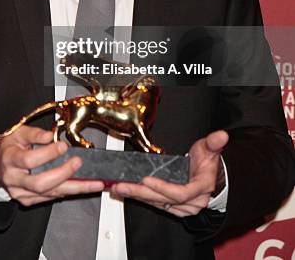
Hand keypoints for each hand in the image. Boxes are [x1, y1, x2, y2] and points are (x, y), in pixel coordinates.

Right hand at [0, 125, 103, 205]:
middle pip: (40, 183)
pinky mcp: (28, 201)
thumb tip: (50, 136)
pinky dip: (67, 192)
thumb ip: (34, 133)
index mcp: (10, 160)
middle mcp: (14, 180)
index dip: (47, 154)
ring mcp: (21, 193)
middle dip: (63, 174)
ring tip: (93, 183)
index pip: (29, 161)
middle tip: (78, 163)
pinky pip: (51, 198)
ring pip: (49, 194)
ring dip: (74, 188)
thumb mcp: (17, 133)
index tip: (63, 146)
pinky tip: (81, 187)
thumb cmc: (8, 148)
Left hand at [111, 130, 227, 216]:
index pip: (181, 192)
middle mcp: (192, 201)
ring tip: (120, 188)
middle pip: (164, 200)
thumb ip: (214, 142)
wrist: (210, 174)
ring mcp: (182, 207)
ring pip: (157, 203)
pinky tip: (129, 192)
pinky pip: (156, 203)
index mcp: (201, 187)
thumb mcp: (210, 148)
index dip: (163, 187)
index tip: (147, 179)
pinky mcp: (173, 207)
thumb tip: (221, 135)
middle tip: (123, 185)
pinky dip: (141, 197)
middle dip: (141, 192)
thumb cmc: (207, 161)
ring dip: (137, 196)